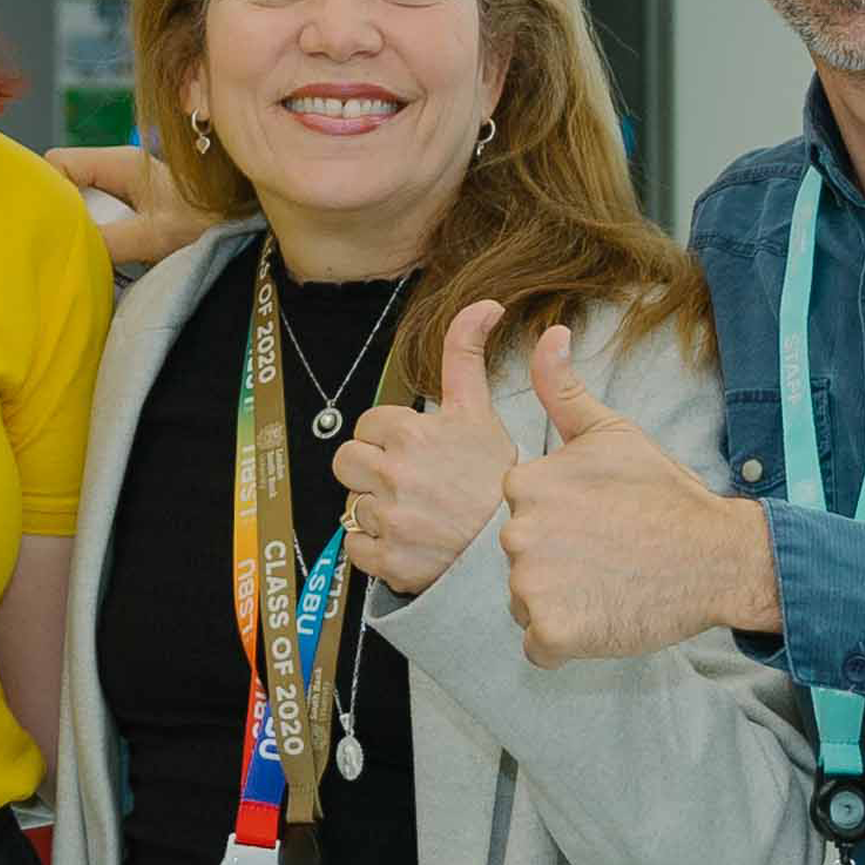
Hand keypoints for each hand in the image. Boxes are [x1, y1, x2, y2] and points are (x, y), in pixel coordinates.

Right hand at [45, 143, 216, 269]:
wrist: (242, 229)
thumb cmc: (208, 224)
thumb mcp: (156, 235)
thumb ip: (110, 240)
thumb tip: (68, 248)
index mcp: (120, 162)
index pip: (58, 161)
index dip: (46, 188)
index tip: (49, 223)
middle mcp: (116, 170)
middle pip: (64, 183)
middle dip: (61, 213)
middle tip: (69, 243)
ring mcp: (121, 189)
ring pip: (78, 203)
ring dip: (80, 229)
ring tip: (90, 253)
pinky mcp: (127, 209)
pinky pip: (95, 218)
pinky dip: (94, 237)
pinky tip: (103, 256)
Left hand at [334, 301, 520, 595]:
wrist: (518, 548)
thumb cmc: (499, 479)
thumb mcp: (481, 411)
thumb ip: (466, 355)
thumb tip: (486, 302)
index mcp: (411, 434)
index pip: (367, 425)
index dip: (389, 438)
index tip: (417, 452)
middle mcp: (395, 475)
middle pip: (346, 462)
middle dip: (370, 470)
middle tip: (409, 482)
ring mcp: (389, 520)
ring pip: (350, 505)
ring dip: (376, 509)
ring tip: (416, 512)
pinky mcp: (387, 561)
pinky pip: (354, 546)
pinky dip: (375, 547)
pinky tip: (409, 540)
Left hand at [497, 324, 780, 665]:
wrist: (719, 556)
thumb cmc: (665, 495)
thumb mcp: (612, 432)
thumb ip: (562, 389)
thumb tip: (549, 334)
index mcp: (524, 484)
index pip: (519, 516)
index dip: (557, 524)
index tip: (597, 522)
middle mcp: (518, 532)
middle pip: (519, 561)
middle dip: (555, 565)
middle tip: (606, 556)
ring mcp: (533, 585)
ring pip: (526, 603)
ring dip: (560, 603)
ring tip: (608, 585)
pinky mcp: (553, 632)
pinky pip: (539, 646)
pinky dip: (566, 641)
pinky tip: (604, 617)